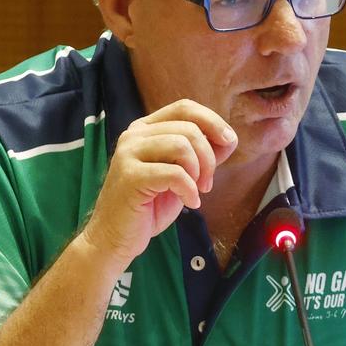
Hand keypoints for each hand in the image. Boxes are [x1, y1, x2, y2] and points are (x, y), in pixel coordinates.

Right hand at [80, 99, 236, 267]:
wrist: (116, 237)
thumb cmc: (150, 206)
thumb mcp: (182, 174)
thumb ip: (201, 154)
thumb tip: (229, 138)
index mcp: (145, 128)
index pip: (184, 107)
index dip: (212, 121)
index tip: (229, 142)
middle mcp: (134, 134)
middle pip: (188, 128)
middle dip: (208, 157)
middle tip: (207, 183)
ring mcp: (129, 153)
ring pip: (181, 145)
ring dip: (199, 171)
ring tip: (196, 191)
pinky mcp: (130, 176)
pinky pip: (174, 173)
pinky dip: (190, 189)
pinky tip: (190, 203)